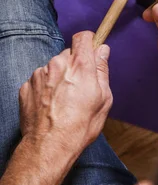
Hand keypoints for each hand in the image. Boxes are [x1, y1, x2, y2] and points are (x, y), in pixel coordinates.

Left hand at [19, 31, 112, 158]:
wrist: (49, 147)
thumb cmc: (80, 126)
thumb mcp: (104, 98)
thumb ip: (102, 69)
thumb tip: (103, 50)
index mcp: (80, 65)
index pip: (84, 37)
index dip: (89, 42)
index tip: (91, 51)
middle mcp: (58, 64)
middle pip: (68, 54)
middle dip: (74, 65)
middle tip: (79, 87)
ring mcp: (39, 74)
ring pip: (53, 67)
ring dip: (58, 77)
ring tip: (62, 101)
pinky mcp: (26, 86)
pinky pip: (39, 80)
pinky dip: (44, 89)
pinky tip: (49, 106)